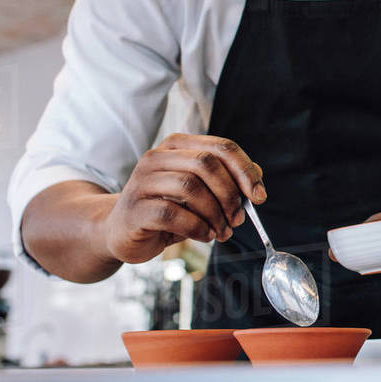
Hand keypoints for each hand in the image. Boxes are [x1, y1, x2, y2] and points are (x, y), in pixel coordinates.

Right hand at [101, 133, 265, 263]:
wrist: (121, 231)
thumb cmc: (166, 209)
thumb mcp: (200, 192)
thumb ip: (226, 180)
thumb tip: (256, 174)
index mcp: (177, 146)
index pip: (221, 147)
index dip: (245, 171)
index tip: (260, 196)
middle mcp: (157, 157)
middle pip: (207, 164)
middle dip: (230, 194)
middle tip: (238, 219)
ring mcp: (142, 181)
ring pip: (190, 187)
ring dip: (215, 214)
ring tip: (221, 231)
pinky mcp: (135, 208)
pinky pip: (173, 214)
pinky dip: (196, 227)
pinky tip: (204, 235)